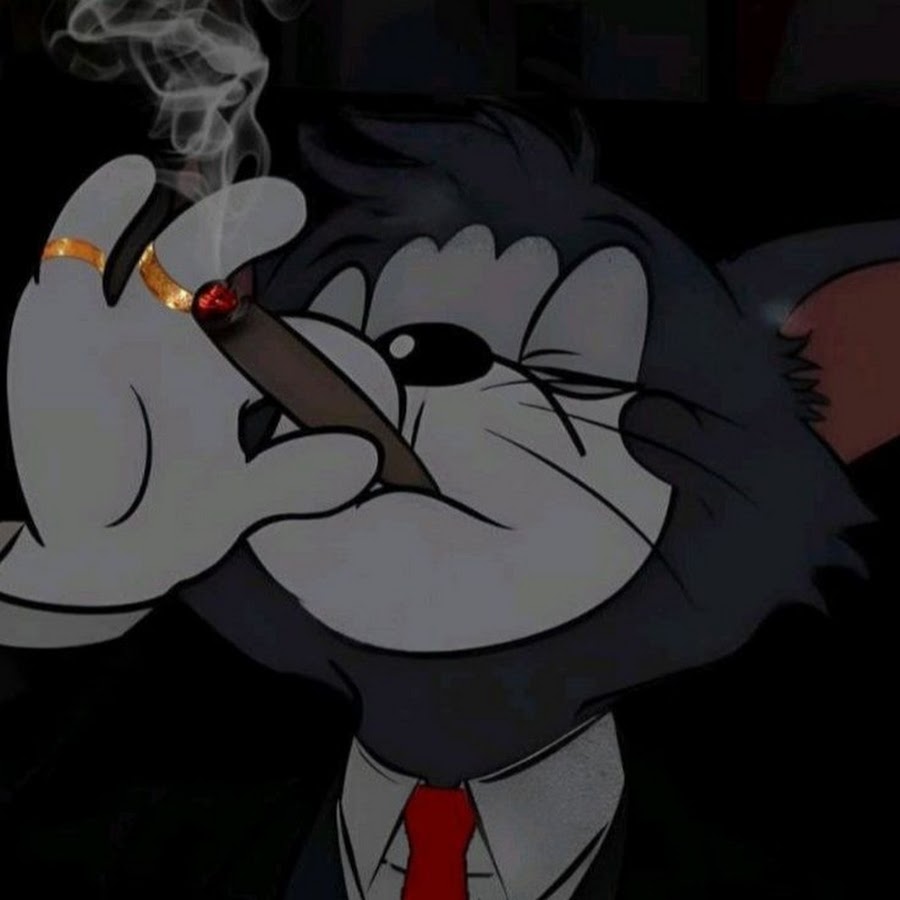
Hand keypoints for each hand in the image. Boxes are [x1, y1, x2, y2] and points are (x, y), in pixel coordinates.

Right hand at [0, 157, 378, 611]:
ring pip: (157, 256)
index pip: (265, 330)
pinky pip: (71, 257)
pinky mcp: (59, 322)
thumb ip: (288, 483)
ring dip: (190, 221)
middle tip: (285, 205)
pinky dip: (95, 215)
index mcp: (221, 376)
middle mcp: (175, 341)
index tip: (334, 324)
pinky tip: (131, 176)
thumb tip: (363, 459)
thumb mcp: (225, 507)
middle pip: (213, 270)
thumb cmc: (156, 527)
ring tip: (214, 189)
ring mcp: (118, 327)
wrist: (73, 549)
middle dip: (245, 231)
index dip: (298, 317)